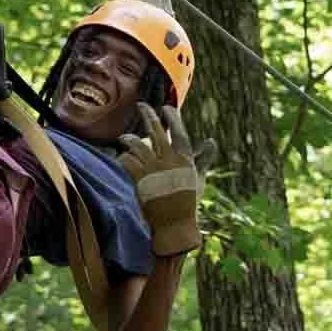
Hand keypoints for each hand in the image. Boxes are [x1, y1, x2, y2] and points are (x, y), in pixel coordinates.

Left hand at [117, 104, 212, 256]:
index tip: (166, 108)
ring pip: (137, 144)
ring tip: (125, 138)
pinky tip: (120, 156)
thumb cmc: (188, 202)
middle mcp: (169, 161)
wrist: (174, 225)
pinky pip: (127, 161)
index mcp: (185, 159)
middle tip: (141, 105)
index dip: (172, 117)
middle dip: (148, 115)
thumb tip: (211, 141)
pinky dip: (123, 157)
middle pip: (156, 131)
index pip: (178, 131)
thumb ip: (204, 157)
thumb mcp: (199, 178)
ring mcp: (153, 170)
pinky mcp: (140, 180)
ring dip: (129, 138)